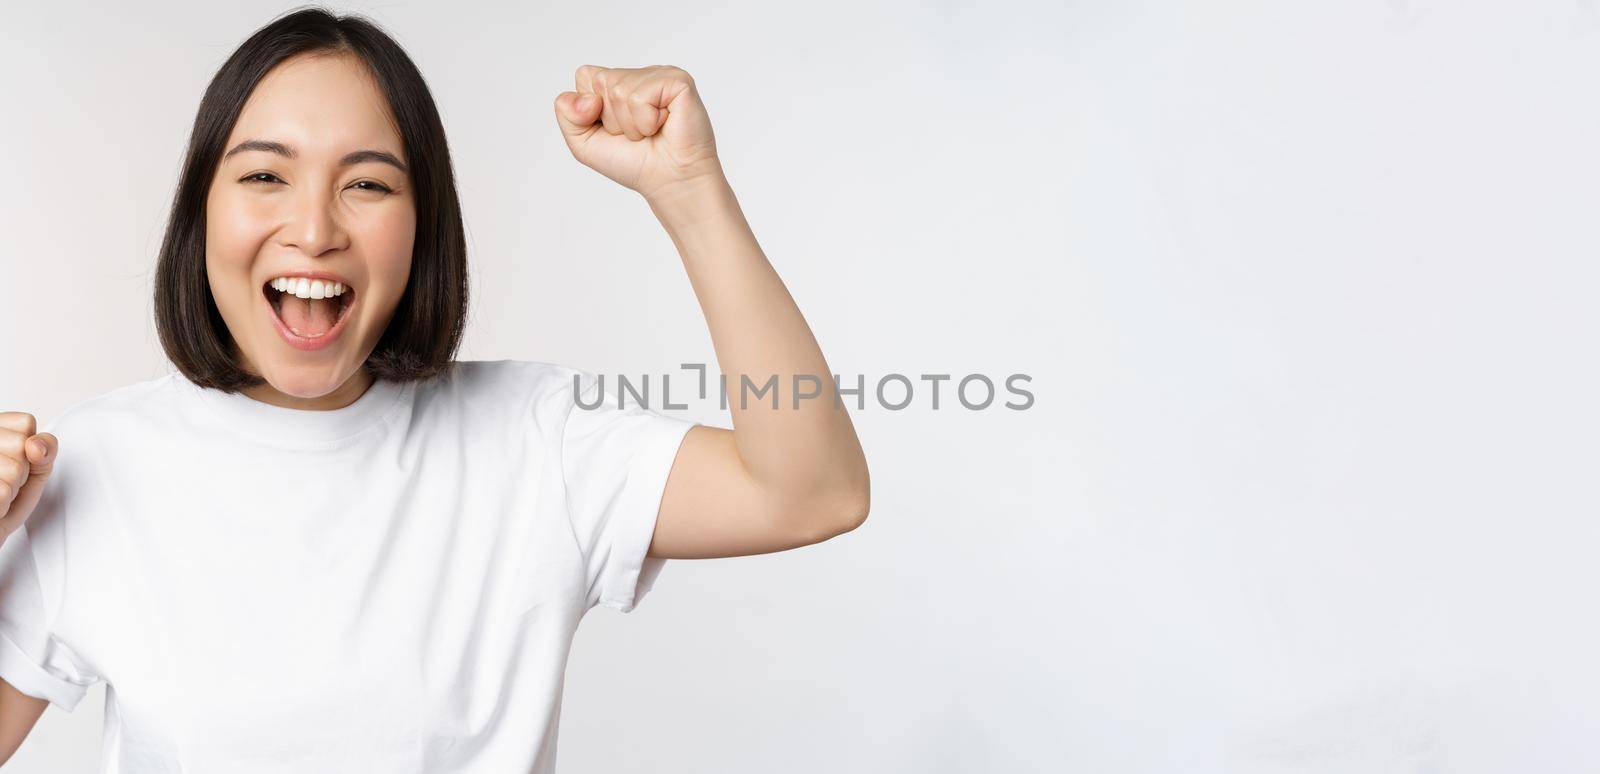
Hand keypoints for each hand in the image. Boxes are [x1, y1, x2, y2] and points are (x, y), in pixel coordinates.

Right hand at [0, 412, 57, 548]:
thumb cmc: (9, 498)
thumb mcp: (37, 468)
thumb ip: (46, 449)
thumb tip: (34, 445)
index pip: (25, 422)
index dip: (29, 447)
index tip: (15, 461)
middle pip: (21, 444)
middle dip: (23, 469)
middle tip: (6, 482)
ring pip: (14, 468)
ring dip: (13, 489)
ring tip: (1, 494)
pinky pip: (3, 491)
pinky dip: (4, 504)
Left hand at [554, 65, 724, 203]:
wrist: (670, 182)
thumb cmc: (635, 162)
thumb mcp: (584, 143)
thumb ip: (567, 114)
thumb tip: (589, 99)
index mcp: (619, 82)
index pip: (585, 76)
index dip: (591, 109)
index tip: (615, 129)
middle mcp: (640, 74)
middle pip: (601, 82)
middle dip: (612, 119)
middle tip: (637, 134)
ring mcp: (660, 74)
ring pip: (620, 90)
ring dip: (631, 124)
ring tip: (651, 132)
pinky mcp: (677, 81)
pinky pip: (640, 97)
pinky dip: (646, 121)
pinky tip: (663, 125)